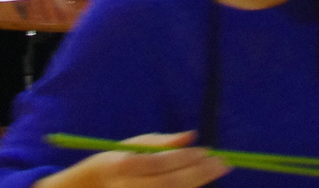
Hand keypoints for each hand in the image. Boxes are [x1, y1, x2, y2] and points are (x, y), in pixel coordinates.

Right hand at [39, 133, 226, 187]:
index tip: (208, 151)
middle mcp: (128, 187)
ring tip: (216, 170)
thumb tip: (191, 136)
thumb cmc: (120, 160)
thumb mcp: (135, 145)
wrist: (95, 187)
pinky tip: (201, 182)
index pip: (161, 163)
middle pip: (170, 183)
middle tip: (222, 163)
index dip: (186, 158)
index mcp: (123, 165)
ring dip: (197, 183)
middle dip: (199, 173)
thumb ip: (163, 142)